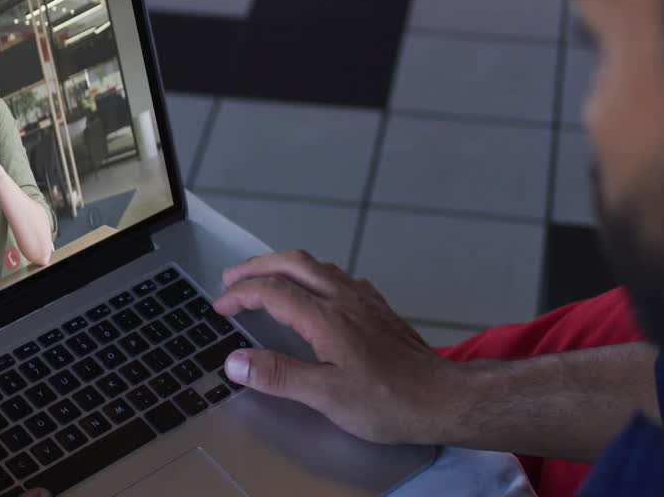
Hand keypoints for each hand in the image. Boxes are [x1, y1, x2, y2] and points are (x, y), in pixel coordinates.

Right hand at [212, 250, 466, 445]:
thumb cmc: (388, 401)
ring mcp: (364, 300)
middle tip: (232, 279)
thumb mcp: (326, 396)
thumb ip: (279, 375)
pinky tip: (316, 291)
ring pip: (317, 265)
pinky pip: (339, 276)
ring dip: (284, 266)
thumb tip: (235, 361)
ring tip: (265, 278)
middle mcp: (344, 298)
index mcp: (326, 317)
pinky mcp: (379, 308)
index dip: (240, 295)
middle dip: (257, 266)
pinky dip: (314, 275)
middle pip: (292, 263)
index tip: (220, 307)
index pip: (271, 291)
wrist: (443, 398)